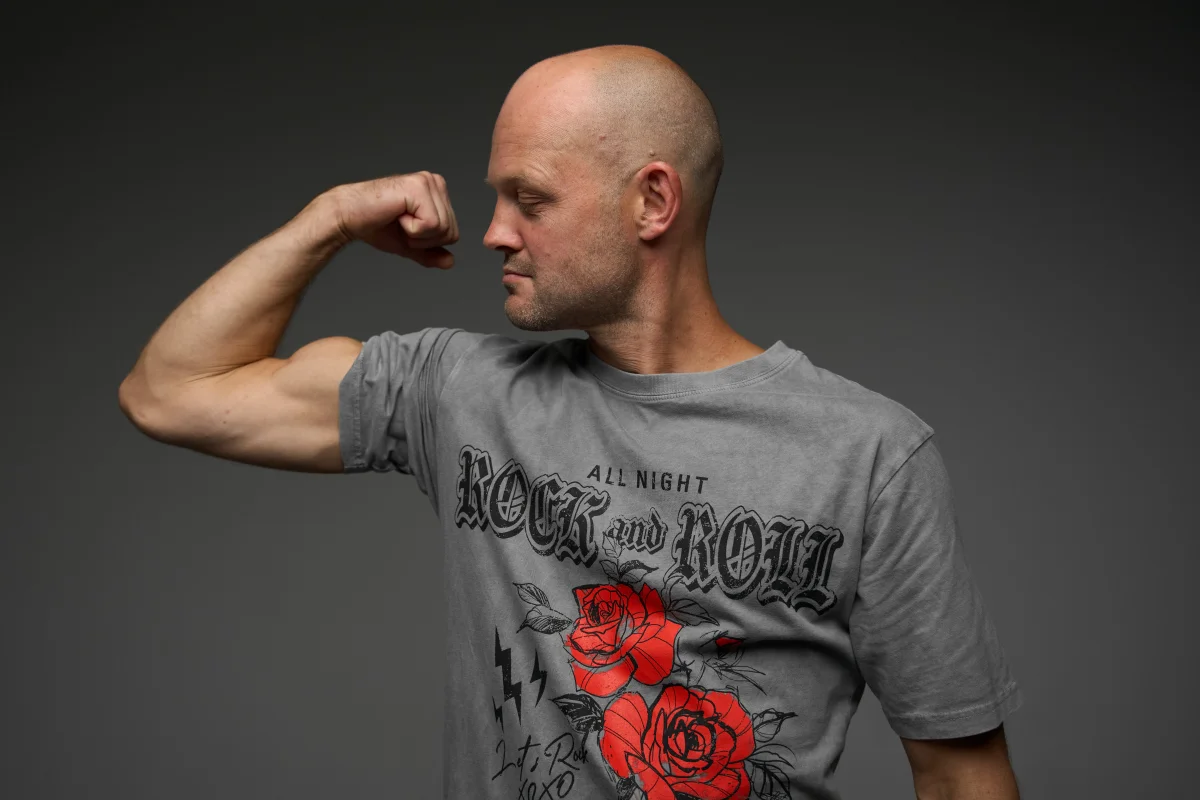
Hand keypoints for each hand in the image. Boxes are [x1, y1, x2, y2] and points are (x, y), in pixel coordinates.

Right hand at [325, 172, 459, 267]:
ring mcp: (427, 182)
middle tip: (400, 225)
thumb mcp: (410, 244)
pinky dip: (412, 229)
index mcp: (437, 192)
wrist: (348, 217)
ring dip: (416, 234)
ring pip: (443, 228)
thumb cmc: (376, 226)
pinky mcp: (418, 187)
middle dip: (424, 240)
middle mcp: (435, 182)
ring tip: (398, 219)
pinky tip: (396, 215)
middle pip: (451, 232)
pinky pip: (432, 224)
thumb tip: (450, 262)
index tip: (406, 228)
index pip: (453, 233)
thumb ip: (430, 253)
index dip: (428, 242)